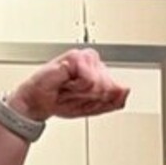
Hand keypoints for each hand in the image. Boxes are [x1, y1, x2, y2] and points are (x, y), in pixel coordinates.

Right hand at [7, 48, 129, 123]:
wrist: (38, 102)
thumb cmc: (60, 101)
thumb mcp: (92, 107)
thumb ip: (113, 101)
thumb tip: (126, 90)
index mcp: (98, 71)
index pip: (117, 88)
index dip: (102, 99)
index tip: (86, 98)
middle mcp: (92, 61)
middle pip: (110, 86)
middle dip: (93, 96)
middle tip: (76, 94)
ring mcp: (83, 57)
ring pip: (100, 82)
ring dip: (84, 91)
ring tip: (71, 88)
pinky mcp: (74, 57)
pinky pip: (89, 79)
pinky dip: (77, 86)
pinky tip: (67, 82)